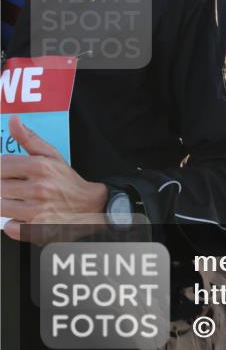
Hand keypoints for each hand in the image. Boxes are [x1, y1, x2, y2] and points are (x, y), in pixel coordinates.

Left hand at [1, 117, 108, 240]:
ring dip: (8, 205)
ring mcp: (37, 210)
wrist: (92, 206)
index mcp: (40, 167)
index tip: (9, 174)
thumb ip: (30, 139)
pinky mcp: (37, 229)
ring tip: (22, 202)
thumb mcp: (53, 156)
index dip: (2, 170)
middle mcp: (39, 188)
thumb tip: (13, 120)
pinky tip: (25, 217)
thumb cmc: (68, 181)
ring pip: (1, 206)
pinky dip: (14, 224)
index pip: (1, 165)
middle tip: (19, 189)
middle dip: (5, 188)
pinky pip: (9, 228)